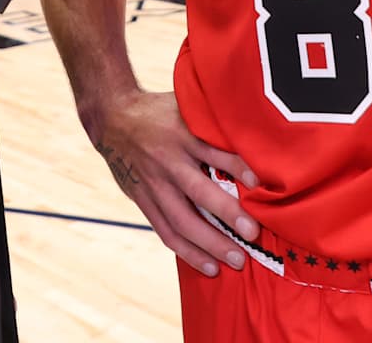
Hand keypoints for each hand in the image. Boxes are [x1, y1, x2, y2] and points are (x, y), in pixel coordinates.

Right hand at [90, 88, 259, 277]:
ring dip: (209, 244)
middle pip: (196, 191)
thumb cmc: (159, 112)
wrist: (112, 119)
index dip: (235, 166)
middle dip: (225, 214)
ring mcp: (153, 184)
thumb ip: (211, 121)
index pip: (211, 151)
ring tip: (236, 260)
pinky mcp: (143, 200)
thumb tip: (253, 132)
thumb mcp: (184, 105)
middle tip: (252, 233)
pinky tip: (209, 266)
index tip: (259, 182)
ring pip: (181, 220)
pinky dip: (188, 251)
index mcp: (180, 134)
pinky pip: (165, 231)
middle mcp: (166, 161)